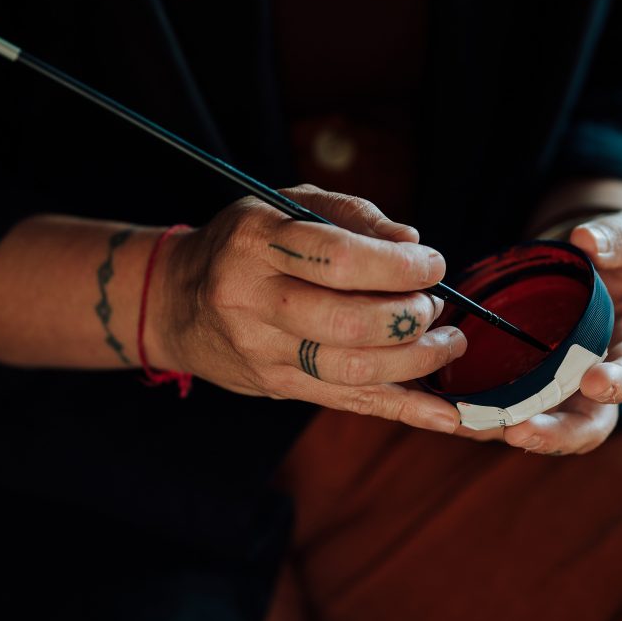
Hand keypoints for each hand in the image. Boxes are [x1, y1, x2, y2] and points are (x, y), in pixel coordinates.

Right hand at [145, 184, 465, 432]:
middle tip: (434, 306)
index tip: (431, 264)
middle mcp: (253, 300)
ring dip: (415, 361)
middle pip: (346, 323)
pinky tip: (445, 416)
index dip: (397, 265)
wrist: (174, 300)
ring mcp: (262, 351)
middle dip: (409, 318)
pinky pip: (347, 402)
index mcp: (257, 242)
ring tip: (447, 342)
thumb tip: (410, 241)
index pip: (338, 259)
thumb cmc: (244, 244)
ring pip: (350, 371)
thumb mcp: (285, 204)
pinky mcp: (276, 386)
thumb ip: (350, 215)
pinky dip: (403, 410)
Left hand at [459, 210, 621, 453]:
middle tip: (521, 431)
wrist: (602, 272)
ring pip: (545, 425)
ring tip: (474, 427)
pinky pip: (510, 409)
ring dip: (509, 432)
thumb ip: (617, 239)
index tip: (596, 382)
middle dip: (556, 433)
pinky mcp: (531, 386)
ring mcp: (565, 388)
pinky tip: (450, 415)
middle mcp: (602, 379)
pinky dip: (482, 418)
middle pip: (588, 423)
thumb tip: (588, 239)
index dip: (620, 383)